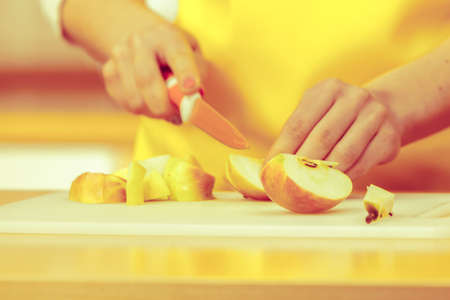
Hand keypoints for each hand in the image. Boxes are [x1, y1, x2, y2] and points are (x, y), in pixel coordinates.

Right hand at [101, 22, 206, 122]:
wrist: (146, 41)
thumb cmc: (176, 55)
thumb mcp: (194, 57)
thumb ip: (197, 75)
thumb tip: (187, 100)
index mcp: (167, 36)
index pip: (177, 57)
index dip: (185, 75)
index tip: (192, 90)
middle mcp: (139, 41)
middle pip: (148, 82)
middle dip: (166, 107)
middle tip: (178, 114)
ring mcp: (120, 55)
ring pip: (136, 100)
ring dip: (155, 112)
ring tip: (166, 106)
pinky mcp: (109, 73)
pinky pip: (127, 104)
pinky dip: (143, 110)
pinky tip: (151, 100)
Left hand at [266, 79, 402, 178]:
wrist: (385, 109)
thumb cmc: (337, 117)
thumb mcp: (316, 113)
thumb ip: (295, 135)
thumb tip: (266, 166)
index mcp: (328, 89)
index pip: (299, 123)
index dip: (282, 149)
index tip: (269, 169)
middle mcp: (354, 97)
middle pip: (322, 137)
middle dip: (301, 164)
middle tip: (287, 183)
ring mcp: (376, 115)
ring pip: (344, 153)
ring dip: (323, 174)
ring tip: (306, 189)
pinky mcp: (390, 137)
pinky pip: (362, 163)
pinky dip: (344, 178)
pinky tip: (330, 186)